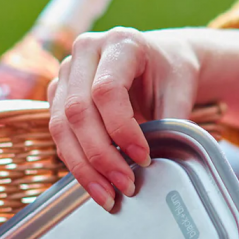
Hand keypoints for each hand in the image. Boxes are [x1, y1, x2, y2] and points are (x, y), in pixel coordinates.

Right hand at [48, 27, 200, 209]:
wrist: (159, 60)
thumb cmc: (170, 73)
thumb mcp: (180, 90)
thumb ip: (172, 122)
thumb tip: (159, 164)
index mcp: (120, 42)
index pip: (107, 90)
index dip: (122, 129)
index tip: (144, 158)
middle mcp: (85, 52)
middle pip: (78, 110)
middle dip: (101, 155)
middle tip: (126, 185)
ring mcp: (66, 72)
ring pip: (61, 126)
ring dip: (83, 167)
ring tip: (108, 196)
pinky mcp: (58, 94)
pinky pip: (59, 134)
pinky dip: (76, 163)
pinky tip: (97, 184)